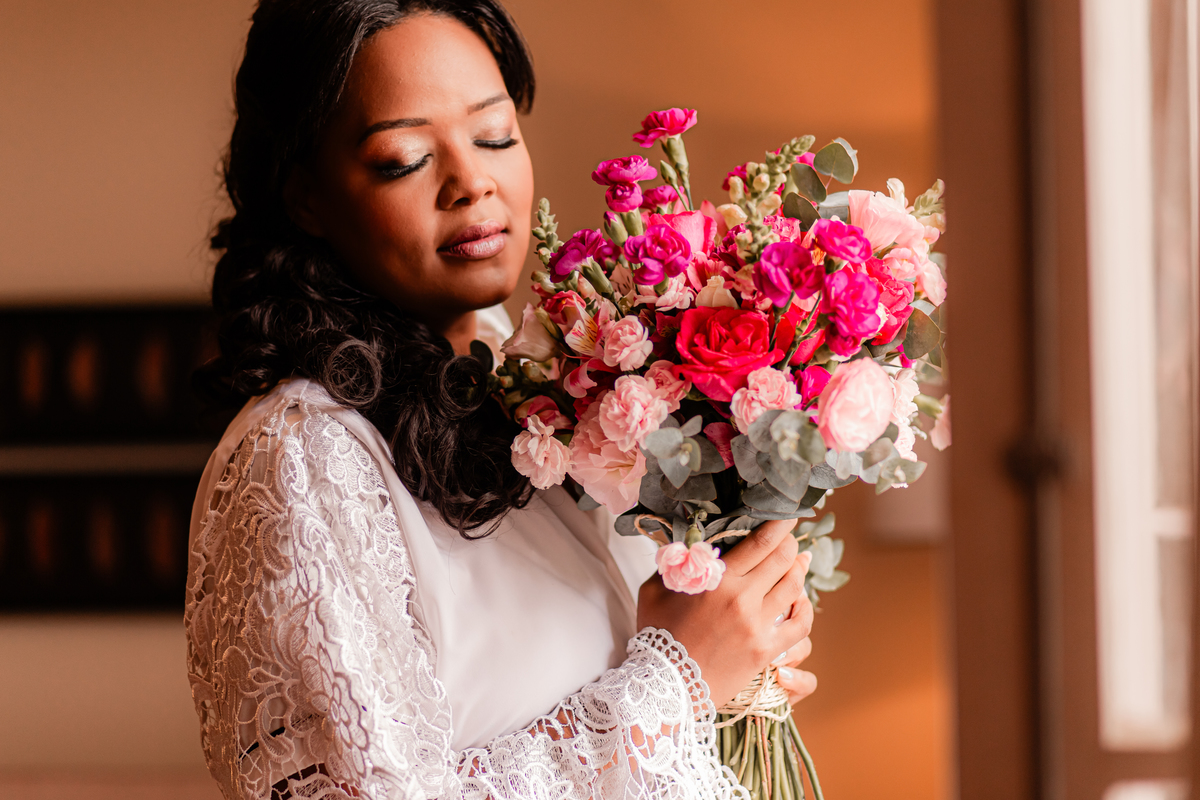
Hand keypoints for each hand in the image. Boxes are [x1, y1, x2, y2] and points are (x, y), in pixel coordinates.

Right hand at [636, 519, 814, 709]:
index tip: (787, 514)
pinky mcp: (766, 651)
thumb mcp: (655, 589)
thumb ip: (675, 562)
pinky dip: (805, 609)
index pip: (761, 542)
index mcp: (717, 579)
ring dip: (800, 570)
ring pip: (794, 588)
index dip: (780, 524)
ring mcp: (757, 626)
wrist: (667, 685)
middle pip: (783, 559)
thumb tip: (689, 542)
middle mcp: (743, 599)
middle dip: (791, 543)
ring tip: (800, 562)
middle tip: (792, 536)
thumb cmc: (657, 634)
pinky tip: (801, 600)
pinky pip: (800, 625)